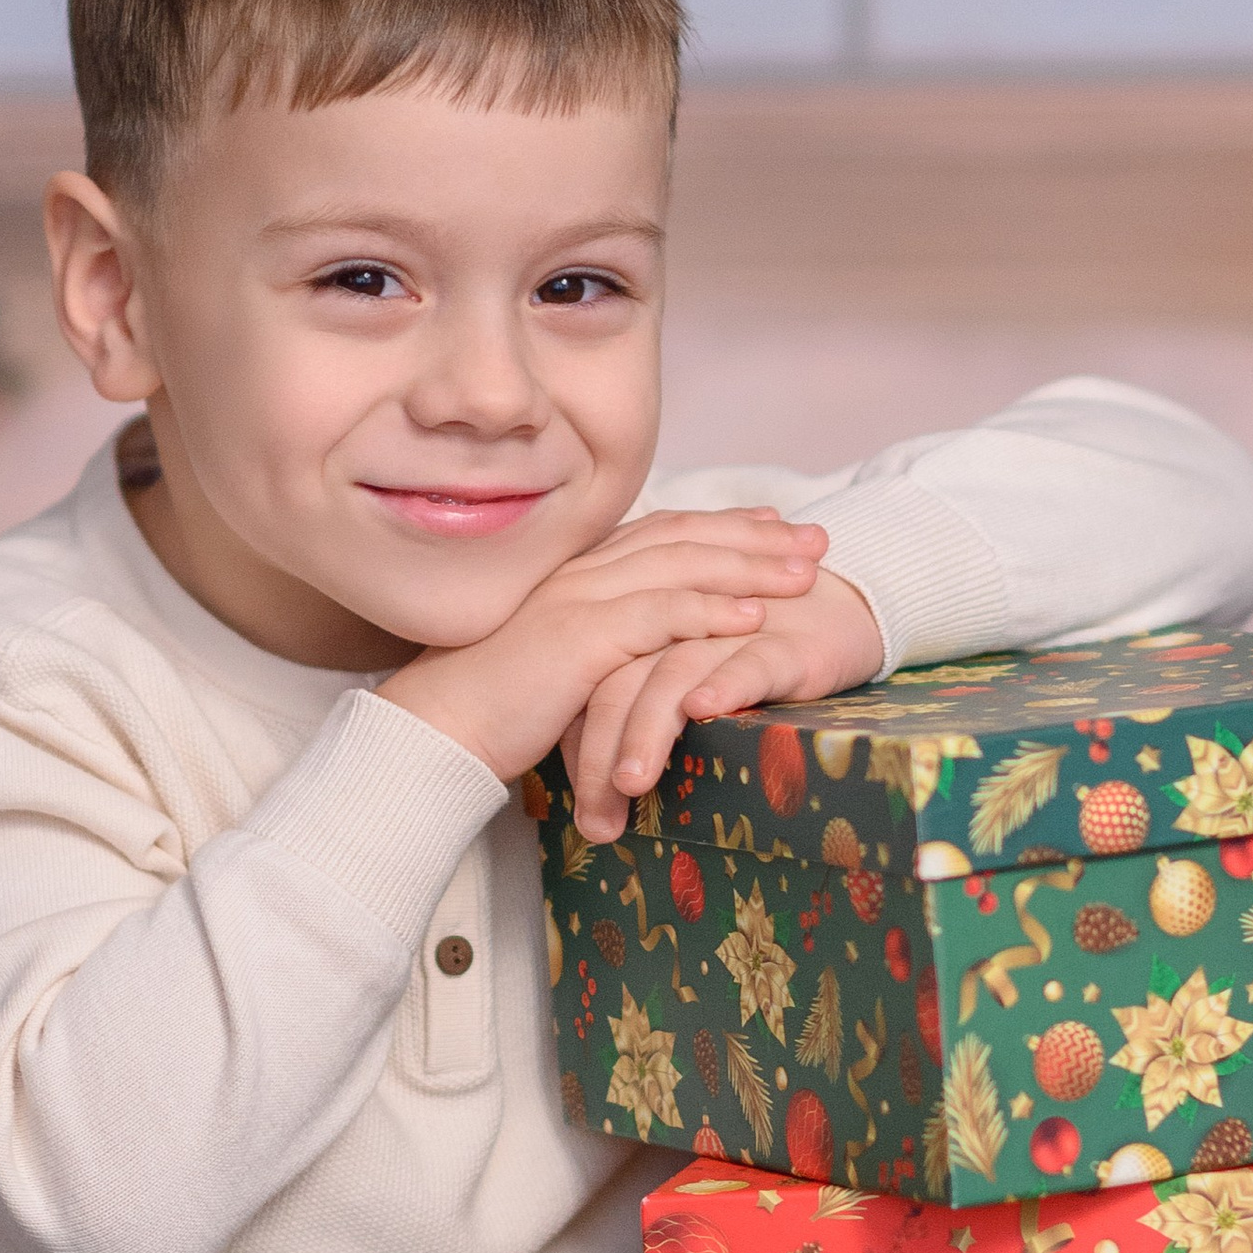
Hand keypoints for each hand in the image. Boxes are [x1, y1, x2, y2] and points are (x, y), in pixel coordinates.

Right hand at [380, 510, 828, 797]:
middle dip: (756, 535)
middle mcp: (581, 571)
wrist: (437, 728)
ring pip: (682, 566)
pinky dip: (711, 611)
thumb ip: (598, 647)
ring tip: (806, 572)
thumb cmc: (491, 707)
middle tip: (815, 537)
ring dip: (751, 566)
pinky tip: (755, 617)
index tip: (772, 524)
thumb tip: (638, 661)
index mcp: (575, 572)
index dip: (722, 526)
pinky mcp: (580, 638)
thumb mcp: (555, 662)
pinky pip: (659, 615)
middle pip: (684, 536)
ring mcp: (580, 599)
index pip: (662, 533)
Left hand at [559, 569, 883, 839]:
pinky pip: (750, 661)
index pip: (590, 682)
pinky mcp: (785, 642)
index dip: (575, 744)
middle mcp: (678, 625)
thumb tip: (598, 793)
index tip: (574, 806)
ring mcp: (730, 630)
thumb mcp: (689, 679)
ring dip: (647, 731)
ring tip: (629, 783)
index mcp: (645, 628)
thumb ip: (642, 712)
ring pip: (672, 674)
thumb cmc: (756, 654)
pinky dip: (725, 683)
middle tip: (593, 820)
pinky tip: (705, 710)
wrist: (846, 607)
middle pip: (619, 680)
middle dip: (600, 754)